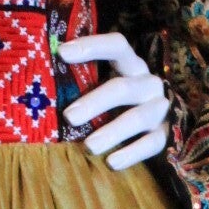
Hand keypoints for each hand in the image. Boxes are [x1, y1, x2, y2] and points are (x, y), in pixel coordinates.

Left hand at [58, 32, 168, 170]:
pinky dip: (131, 154)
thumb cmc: (118, 103)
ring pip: (137, 118)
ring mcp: (160, 109)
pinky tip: (111, 163)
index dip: (92, 46)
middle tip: (69, 117)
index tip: (61, 52)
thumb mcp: (106, 85)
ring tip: (88, 147)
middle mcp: (148, 83)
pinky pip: (151, 144)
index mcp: (131, 65)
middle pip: (123, 88)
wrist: (159, 125)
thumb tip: (42, 83)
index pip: (116, 46)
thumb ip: (84, 81)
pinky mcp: (166, 135)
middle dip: (95, 102)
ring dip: (112, 132)